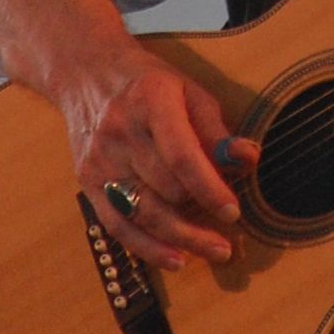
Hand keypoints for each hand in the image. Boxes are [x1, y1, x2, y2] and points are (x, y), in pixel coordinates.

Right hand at [66, 46, 260, 270]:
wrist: (86, 73)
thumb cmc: (148, 83)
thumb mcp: (189, 91)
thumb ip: (216, 129)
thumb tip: (247, 159)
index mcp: (150, 101)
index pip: (181, 155)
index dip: (209, 188)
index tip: (233, 212)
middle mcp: (120, 132)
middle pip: (164, 188)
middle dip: (201, 211)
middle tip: (231, 226)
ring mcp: (99, 160)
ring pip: (143, 213)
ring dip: (183, 239)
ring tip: (217, 251)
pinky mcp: (87, 181)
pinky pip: (118, 225)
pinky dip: (148, 247)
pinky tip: (177, 259)